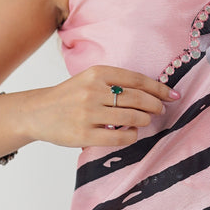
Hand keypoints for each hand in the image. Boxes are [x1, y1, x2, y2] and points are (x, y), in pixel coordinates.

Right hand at [21, 67, 178, 148]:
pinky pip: (120, 137)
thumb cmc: (69, 97)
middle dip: (156, 105)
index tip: (172, 95)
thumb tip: (152, 92)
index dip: (158, 88)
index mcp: (97, 73)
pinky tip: (131, 133)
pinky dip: (132, 135)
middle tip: (161, 110)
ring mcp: (88, 113)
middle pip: (138, 98)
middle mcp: (93, 91)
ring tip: (144, 121)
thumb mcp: (89, 80)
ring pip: (132, 117)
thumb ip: (115, 83)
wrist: (37, 112)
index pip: (137, 79)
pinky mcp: (84, 134)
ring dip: (145, 120)